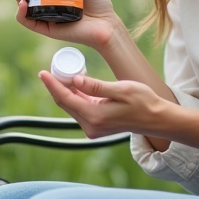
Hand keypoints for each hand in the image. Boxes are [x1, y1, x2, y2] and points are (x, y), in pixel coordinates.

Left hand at [38, 71, 168, 139]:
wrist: (156, 119)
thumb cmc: (142, 101)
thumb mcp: (121, 89)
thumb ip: (96, 86)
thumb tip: (74, 80)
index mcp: (95, 116)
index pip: (65, 98)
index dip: (52, 84)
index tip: (42, 72)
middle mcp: (91, 126)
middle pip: (65, 104)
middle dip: (56, 87)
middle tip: (51, 69)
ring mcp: (93, 129)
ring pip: (72, 107)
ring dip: (66, 92)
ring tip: (63, 74)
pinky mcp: (97, 128)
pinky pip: (80, 111)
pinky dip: (76, 98)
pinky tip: (76, 86)